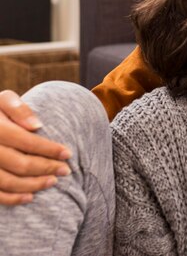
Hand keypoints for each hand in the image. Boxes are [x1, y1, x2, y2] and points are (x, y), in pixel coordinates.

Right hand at [0, 90, 71, 204]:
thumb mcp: (2, 100)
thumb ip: (18, 108)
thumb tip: (37, 126)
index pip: (26, 141)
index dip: (49, 149)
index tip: (68, 153)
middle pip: (19, 163)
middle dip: (46, 168)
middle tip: (65, 170)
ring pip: (7, 181)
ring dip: (33, 185)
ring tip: (52, 181)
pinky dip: (12, 198)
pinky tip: (30, 197)